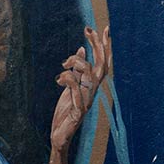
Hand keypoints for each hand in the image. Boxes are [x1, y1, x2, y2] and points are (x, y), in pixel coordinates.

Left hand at [49, 25, 111, 155]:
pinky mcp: (79, 110)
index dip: (104, 46)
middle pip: (101, 65)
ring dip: (76, 62)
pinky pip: (77, 89)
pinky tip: (59, 79)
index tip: (103, 28)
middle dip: (97, 45)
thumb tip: (81, 49)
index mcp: (91, 85)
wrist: (60, 135)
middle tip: (88, 30)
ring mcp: (87, 100)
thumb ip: (77, 70)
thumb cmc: (66, 111)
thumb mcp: (70, 86)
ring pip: (89, 73)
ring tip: (63, 65)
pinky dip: (68, 79)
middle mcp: (93, 91)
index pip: (102, 62)